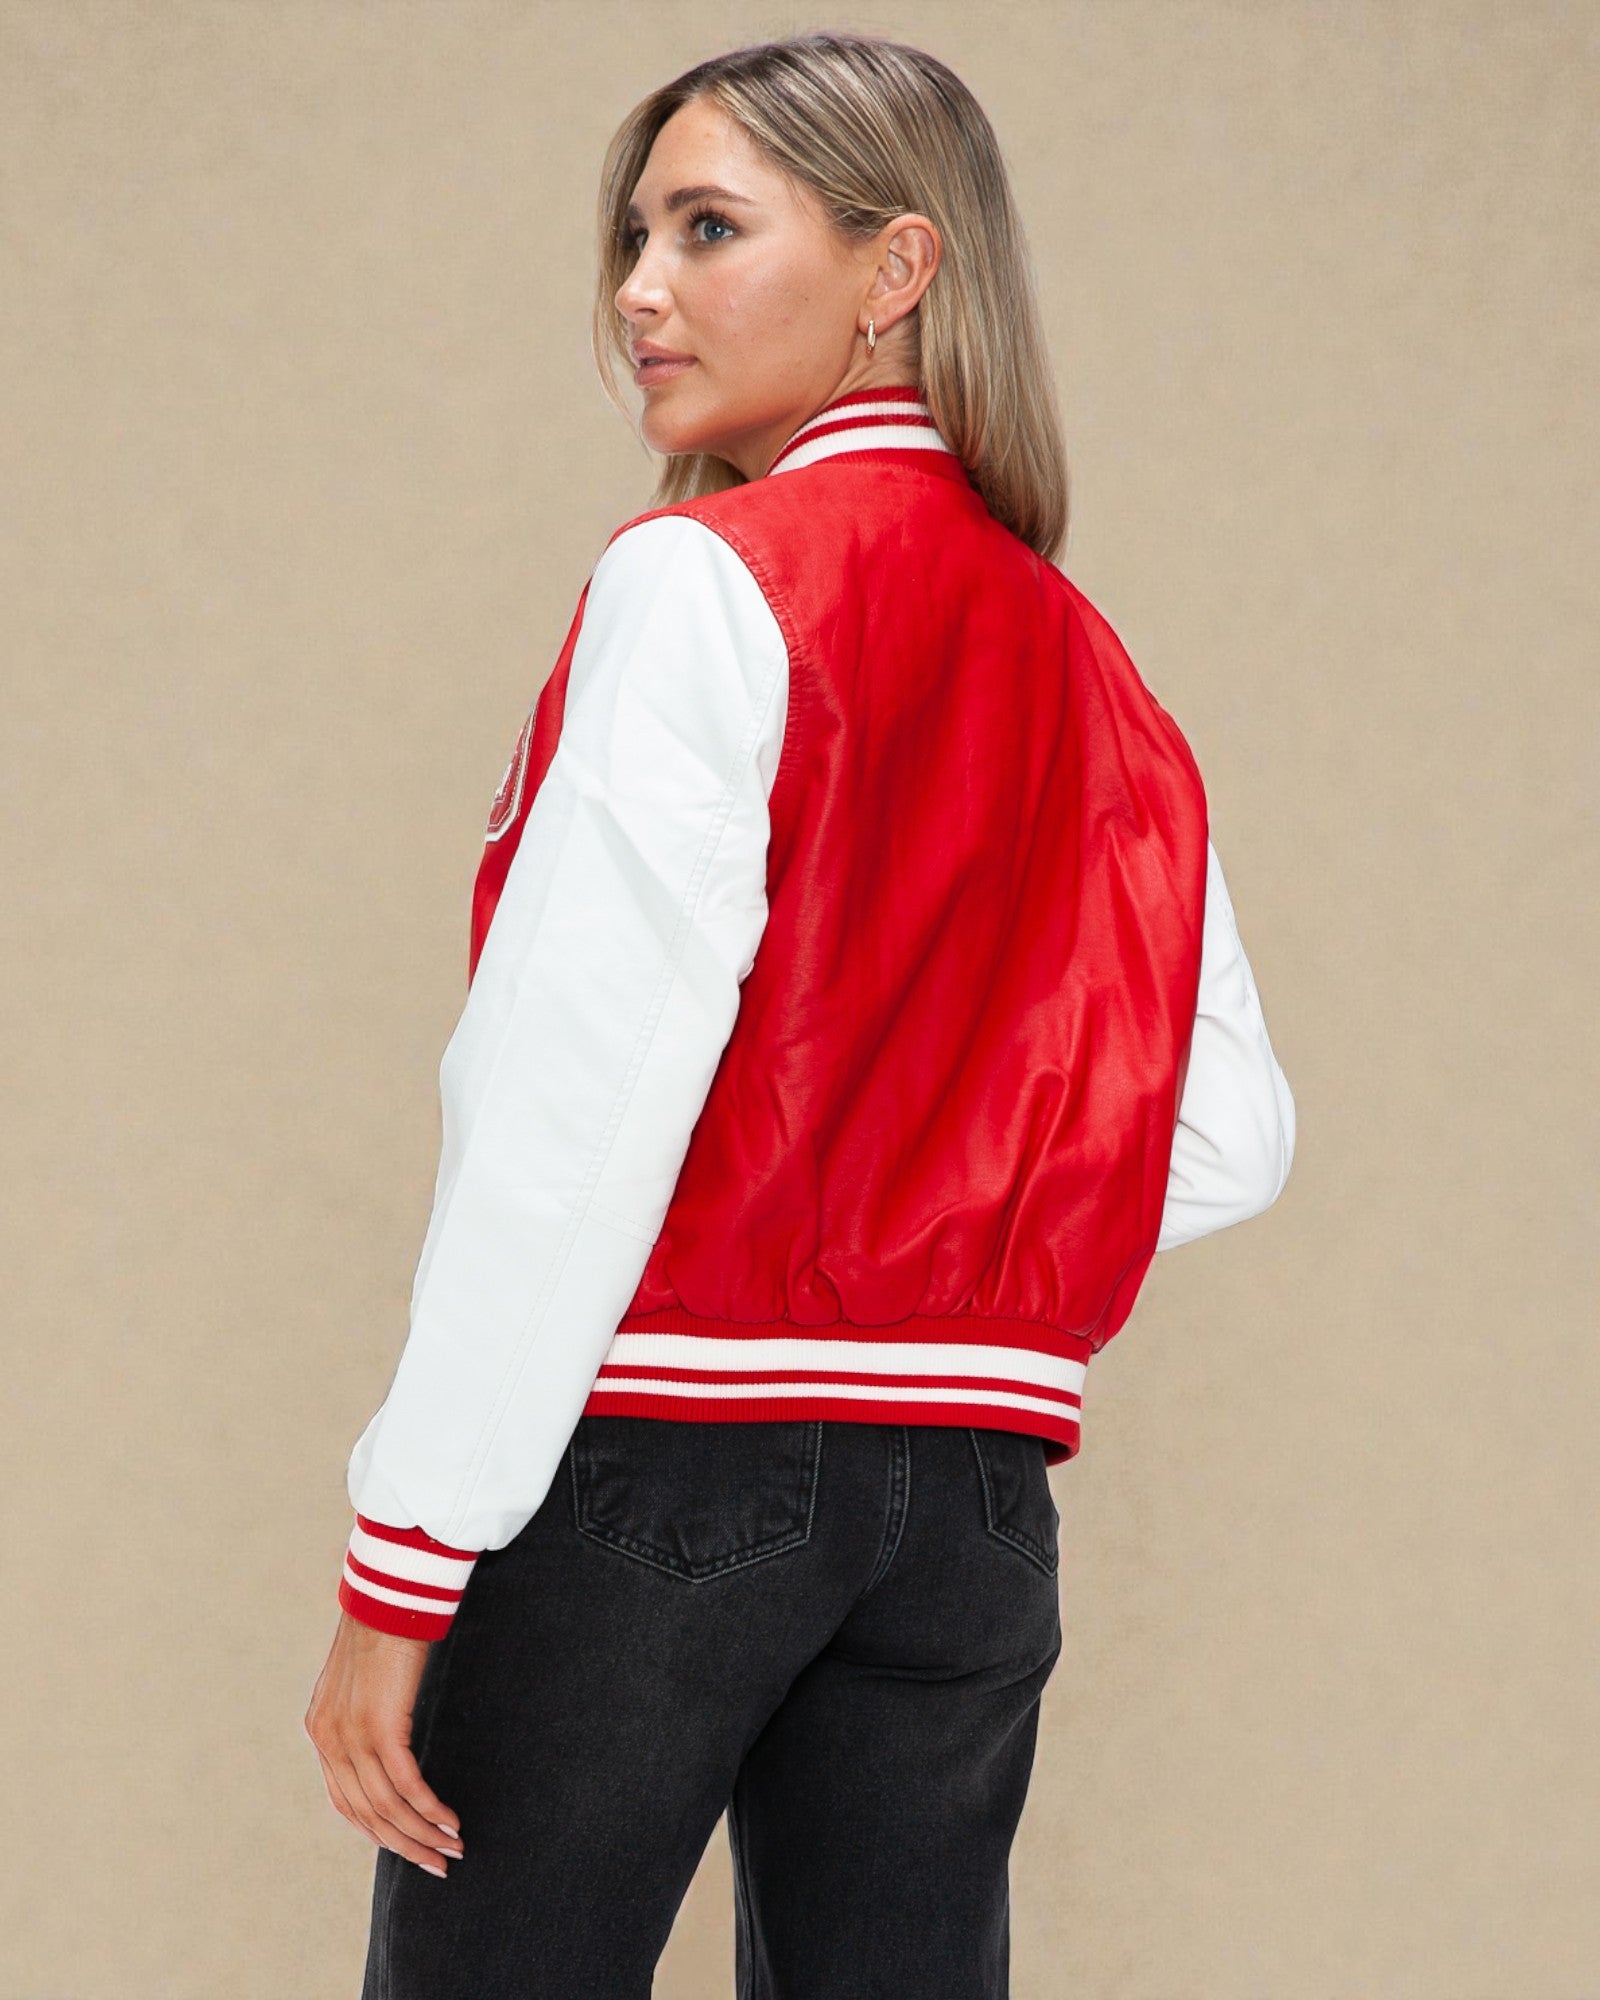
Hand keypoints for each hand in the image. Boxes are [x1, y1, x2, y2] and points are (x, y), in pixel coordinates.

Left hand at [304, 1611, 464, 1876]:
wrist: (389, 1594)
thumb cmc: (385, 1629)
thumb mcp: (363, 1681)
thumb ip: (365, 1716)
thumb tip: (389, 1745)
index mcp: (320, 1731)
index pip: (345, 1803)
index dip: (379, 1833)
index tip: (411, 1848)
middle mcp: (328, 1740)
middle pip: (366, 1815)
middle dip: (404, 1845)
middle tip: (438, 1863)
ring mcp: (351, 1736)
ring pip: (386, 1807)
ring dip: (422, 1834)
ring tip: (453, 1846)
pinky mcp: (380, 1728)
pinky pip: (405, 1784)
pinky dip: (429, 1808)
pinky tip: (450, 1820)